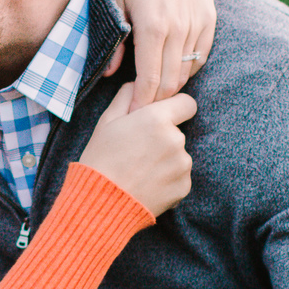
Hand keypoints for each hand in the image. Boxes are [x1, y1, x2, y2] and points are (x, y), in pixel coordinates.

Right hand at [75, 90, 195, 216]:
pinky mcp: (184, 187)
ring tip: (140, 172)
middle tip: (138, 152)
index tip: (164, 117)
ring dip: (165, 161)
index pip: (187, 103)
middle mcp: (175, 139)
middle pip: (178, 132)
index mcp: (157, 119)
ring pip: (179, 156)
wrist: (101, 203)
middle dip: (163, 138)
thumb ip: (126, 97)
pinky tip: (146, 185)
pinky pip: (179, 177)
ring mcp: (182, 165)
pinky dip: (167, 181)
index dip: (176, 108)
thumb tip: (137, 85)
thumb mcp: (106, 122)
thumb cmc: (100, 160)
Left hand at [108, 0, 215, 106]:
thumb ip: (115, 41)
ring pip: (187, 71)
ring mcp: (197, 24)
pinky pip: (201, 56)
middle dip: (156, 100)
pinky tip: (174, 70)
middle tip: (144, 108)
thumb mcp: (116, 2)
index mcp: (152, 26)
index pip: (150, 79)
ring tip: (156, 91)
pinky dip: (188, 68)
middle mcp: (178, 28)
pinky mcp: (209, 20)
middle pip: (170, 81)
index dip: (142, 102)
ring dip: (172, 85)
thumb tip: (110, 74)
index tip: (135, 113)